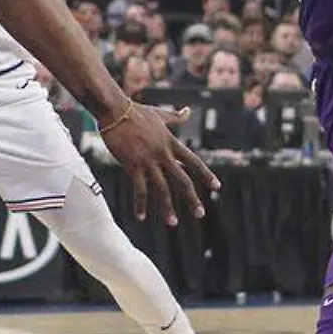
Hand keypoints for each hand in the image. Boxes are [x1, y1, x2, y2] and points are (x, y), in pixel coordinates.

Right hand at [101, 104, 221, 225]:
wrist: (115, 110)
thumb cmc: (136, 111)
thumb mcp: (159, 114)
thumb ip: (175, 117)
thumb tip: (188, 111)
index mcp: (171, 143)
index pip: (194, 161)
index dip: (206, 174)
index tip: (217, 187)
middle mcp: (163, 153)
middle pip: (183, 179)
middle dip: (192, 198)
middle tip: (200, 213)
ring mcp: (148, 160)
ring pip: (162, 188)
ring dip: (167, 207)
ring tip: (173, 223)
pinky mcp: (133, 165)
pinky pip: (139, 189)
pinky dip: (140, 204)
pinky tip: (141, 217)